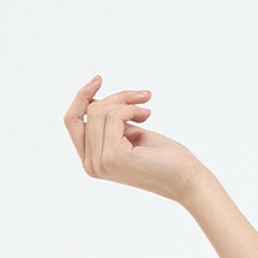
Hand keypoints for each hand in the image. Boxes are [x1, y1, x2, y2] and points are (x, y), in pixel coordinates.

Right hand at [63, 74, 202, 202]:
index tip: (99, 79)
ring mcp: (101, 163)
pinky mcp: (114, 157)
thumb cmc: (162, 156)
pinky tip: (147, 116)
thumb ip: (108, 122)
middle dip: (116, 97)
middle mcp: (91, 165)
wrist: (186, 177)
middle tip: (143, 97)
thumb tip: (91, 100)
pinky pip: (114, 116)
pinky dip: (131, 109)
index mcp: (91, 161)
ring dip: (127, 102)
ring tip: (146, 110)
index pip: (72, 121)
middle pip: (87, 112)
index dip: (81, 97)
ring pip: (100, 111)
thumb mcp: (128, 133)